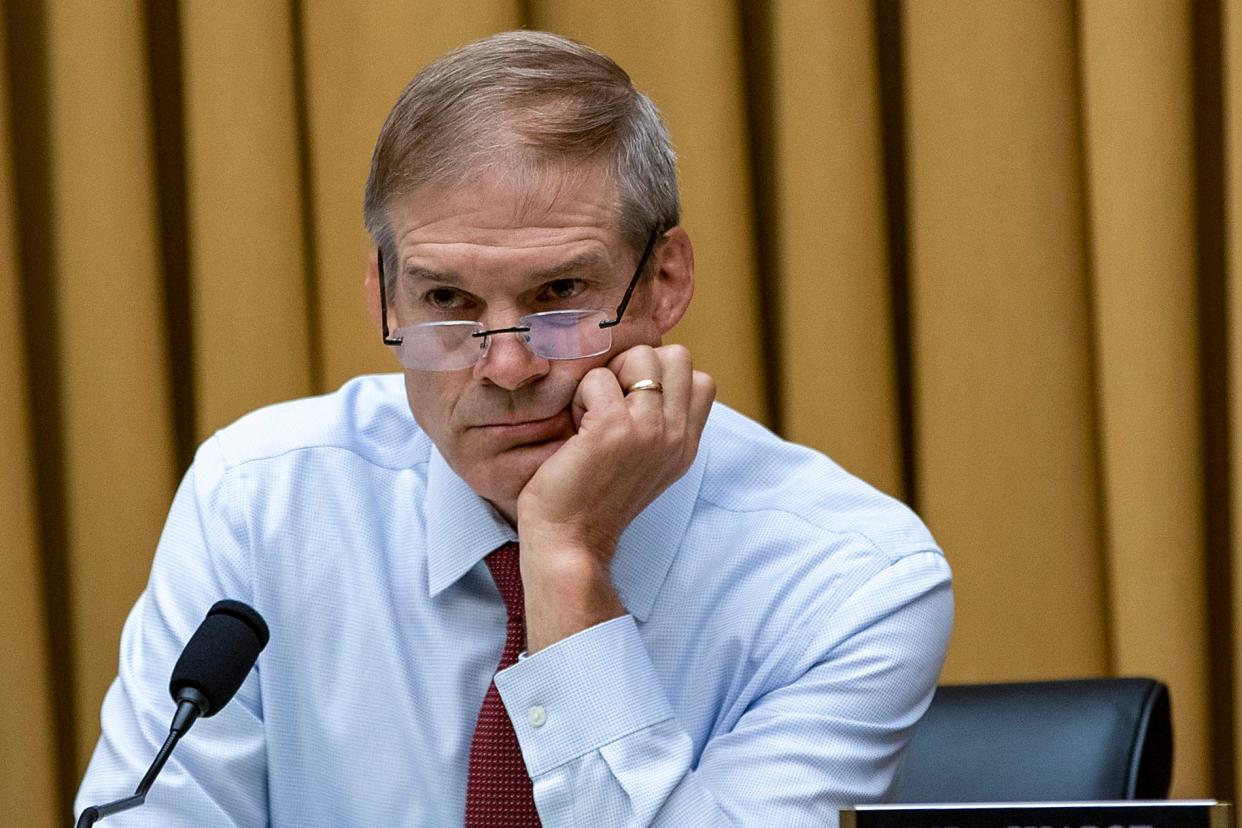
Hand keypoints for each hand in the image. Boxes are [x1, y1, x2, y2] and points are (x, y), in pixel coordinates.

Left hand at [516, 343, 714, 649]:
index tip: (629, 406)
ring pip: (641, 355)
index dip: (660, 378)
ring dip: (608, 377)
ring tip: (592, 415)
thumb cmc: (591, 501)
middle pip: (676, 355)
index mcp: (686, 444)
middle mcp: (676, 435)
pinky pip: (598, 378)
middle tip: (609, 404)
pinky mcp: (614, 429)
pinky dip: (581, 395)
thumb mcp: (643, 463)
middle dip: (636, 366)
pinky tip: (575, 428)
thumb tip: (643, 375)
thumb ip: (657, 425)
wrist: (570, 544)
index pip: (700, 378)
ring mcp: (649, 430)